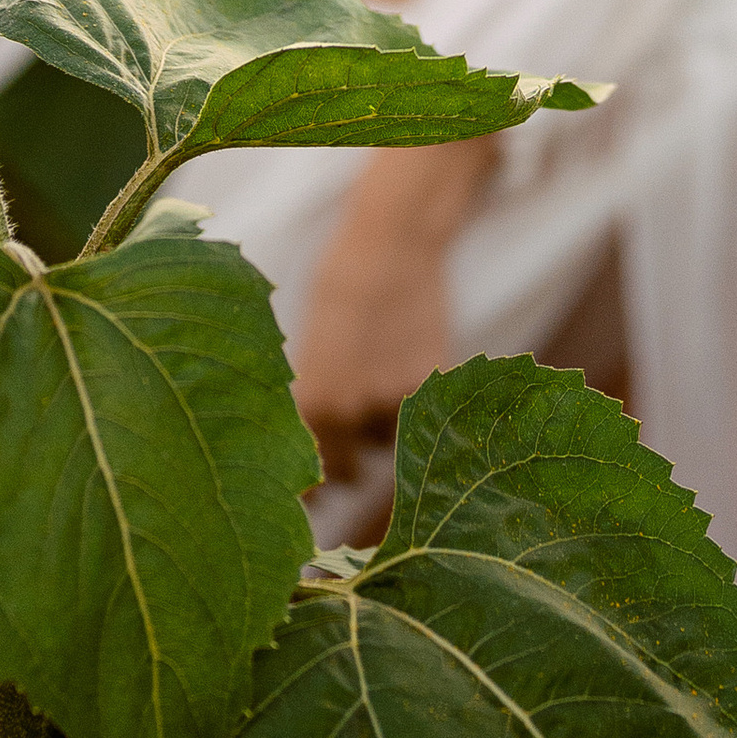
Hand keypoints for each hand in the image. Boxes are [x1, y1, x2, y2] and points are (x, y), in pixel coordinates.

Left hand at [291, 142, 491, 481]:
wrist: (391, 242)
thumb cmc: (338, 293)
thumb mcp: (307, 352)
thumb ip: (309, 408)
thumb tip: (308, 466)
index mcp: (303, 403)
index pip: (304, 478)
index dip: (309, 491)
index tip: (312, 495)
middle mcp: (343, 410)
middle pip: (347, 474)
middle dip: (348, 460)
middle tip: (352, 426)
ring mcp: (391, 398)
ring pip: (389, 447)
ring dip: (386, 428)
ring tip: (381, 376)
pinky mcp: (433, 384)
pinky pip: (425, 421)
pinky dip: (419, 406)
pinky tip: (409, 368)